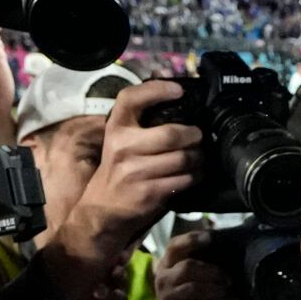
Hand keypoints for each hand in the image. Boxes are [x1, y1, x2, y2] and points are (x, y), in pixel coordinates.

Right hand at [68, 81, 202, 254]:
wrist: (101, 211)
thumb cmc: (117, 171)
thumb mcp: (120, 141)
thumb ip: (141, 120)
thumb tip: (171, 88)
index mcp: (115, 128)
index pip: (131, 98)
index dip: (156, 89)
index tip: (177, 90)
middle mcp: (123, 147)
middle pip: (171, 134)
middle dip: (193, 135)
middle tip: (199, 136)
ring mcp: (135, 171)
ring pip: (182, 158)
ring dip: (198, 158)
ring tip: (198, 157)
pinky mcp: (148, 192)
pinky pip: (183, 180)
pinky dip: (194, 176)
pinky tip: (193, 174)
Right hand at [154, 230, 240, 299]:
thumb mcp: (190, 279)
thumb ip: (200, 263)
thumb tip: (224, 243)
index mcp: (166, 265)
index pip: (175, 246)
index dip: (192, 240)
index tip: (211, 237)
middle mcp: (163, 279)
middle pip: (187, 267)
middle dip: (212, 271)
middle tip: (229, 278)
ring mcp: (167, 298)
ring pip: (194, 288)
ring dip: (217, 289)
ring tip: (230, 291)